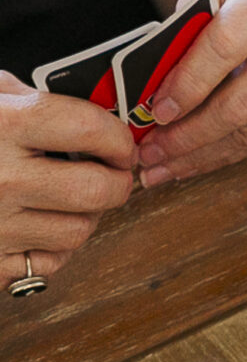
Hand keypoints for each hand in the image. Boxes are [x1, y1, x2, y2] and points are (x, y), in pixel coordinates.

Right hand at [0, 72, 134, 282]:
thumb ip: (23, 98)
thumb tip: (84, 116)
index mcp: (2, 125)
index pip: (89, 128)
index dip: (117, 137)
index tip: (119, 141)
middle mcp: (2, 178)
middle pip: (97, 191)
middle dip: (117, 183)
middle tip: (113, 174)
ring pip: (79, 231)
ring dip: (88, 216)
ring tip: (74, 199)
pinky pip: (49, 263)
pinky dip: (57, 247)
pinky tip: (43, 225)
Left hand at [135, 0, 246, 187]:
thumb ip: (188, 30)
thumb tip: (152, 94)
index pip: (224, 49)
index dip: (187, 85)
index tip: (155, 111)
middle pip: (240, 104)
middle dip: (188, 135)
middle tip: (149, 153)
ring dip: (203, 154)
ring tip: (164, 164)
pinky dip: (231, 153)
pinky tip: (199, 159)